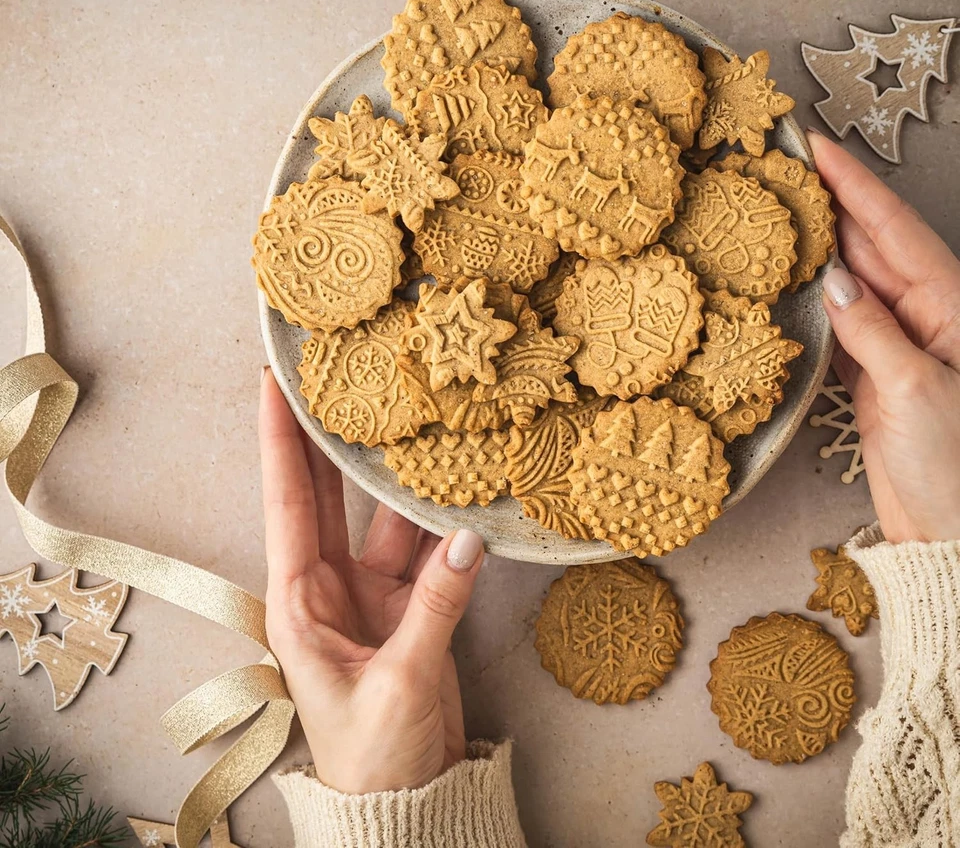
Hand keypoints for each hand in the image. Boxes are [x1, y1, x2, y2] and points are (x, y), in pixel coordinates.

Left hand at [258, 369, 484, 792]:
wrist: (406, 802)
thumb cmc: (373, 758)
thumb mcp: (399, 684)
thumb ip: (436, 609)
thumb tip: (469, 538)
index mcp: (298, 600)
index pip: (286, 502)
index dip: (279, 440)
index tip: (272, 383)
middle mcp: (329, 585)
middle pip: (325, 493)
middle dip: (325, 435)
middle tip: (332, 376)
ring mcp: (373, 591)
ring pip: (385, 516)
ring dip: (397, 474)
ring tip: (410, 415)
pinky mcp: (412, 604)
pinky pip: (429, 549)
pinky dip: (445, 521)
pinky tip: (459, 484)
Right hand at [810, 131, 959, 542]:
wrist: (942, 524)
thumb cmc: (948, 462)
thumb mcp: (914, 389)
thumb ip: (872, 329)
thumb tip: (831, 278)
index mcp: (952, 306)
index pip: (894, 229)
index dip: (854, 184)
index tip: (817, 145)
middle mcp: (926, 313)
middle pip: (872, 242)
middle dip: (832, 199)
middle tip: (786, 163)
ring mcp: (896, 338)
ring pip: (852, 275)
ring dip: (818, 241)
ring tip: (780, 204)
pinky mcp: (870, 366)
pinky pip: (839, 315)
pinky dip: (812, 290)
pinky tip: (789, 271)